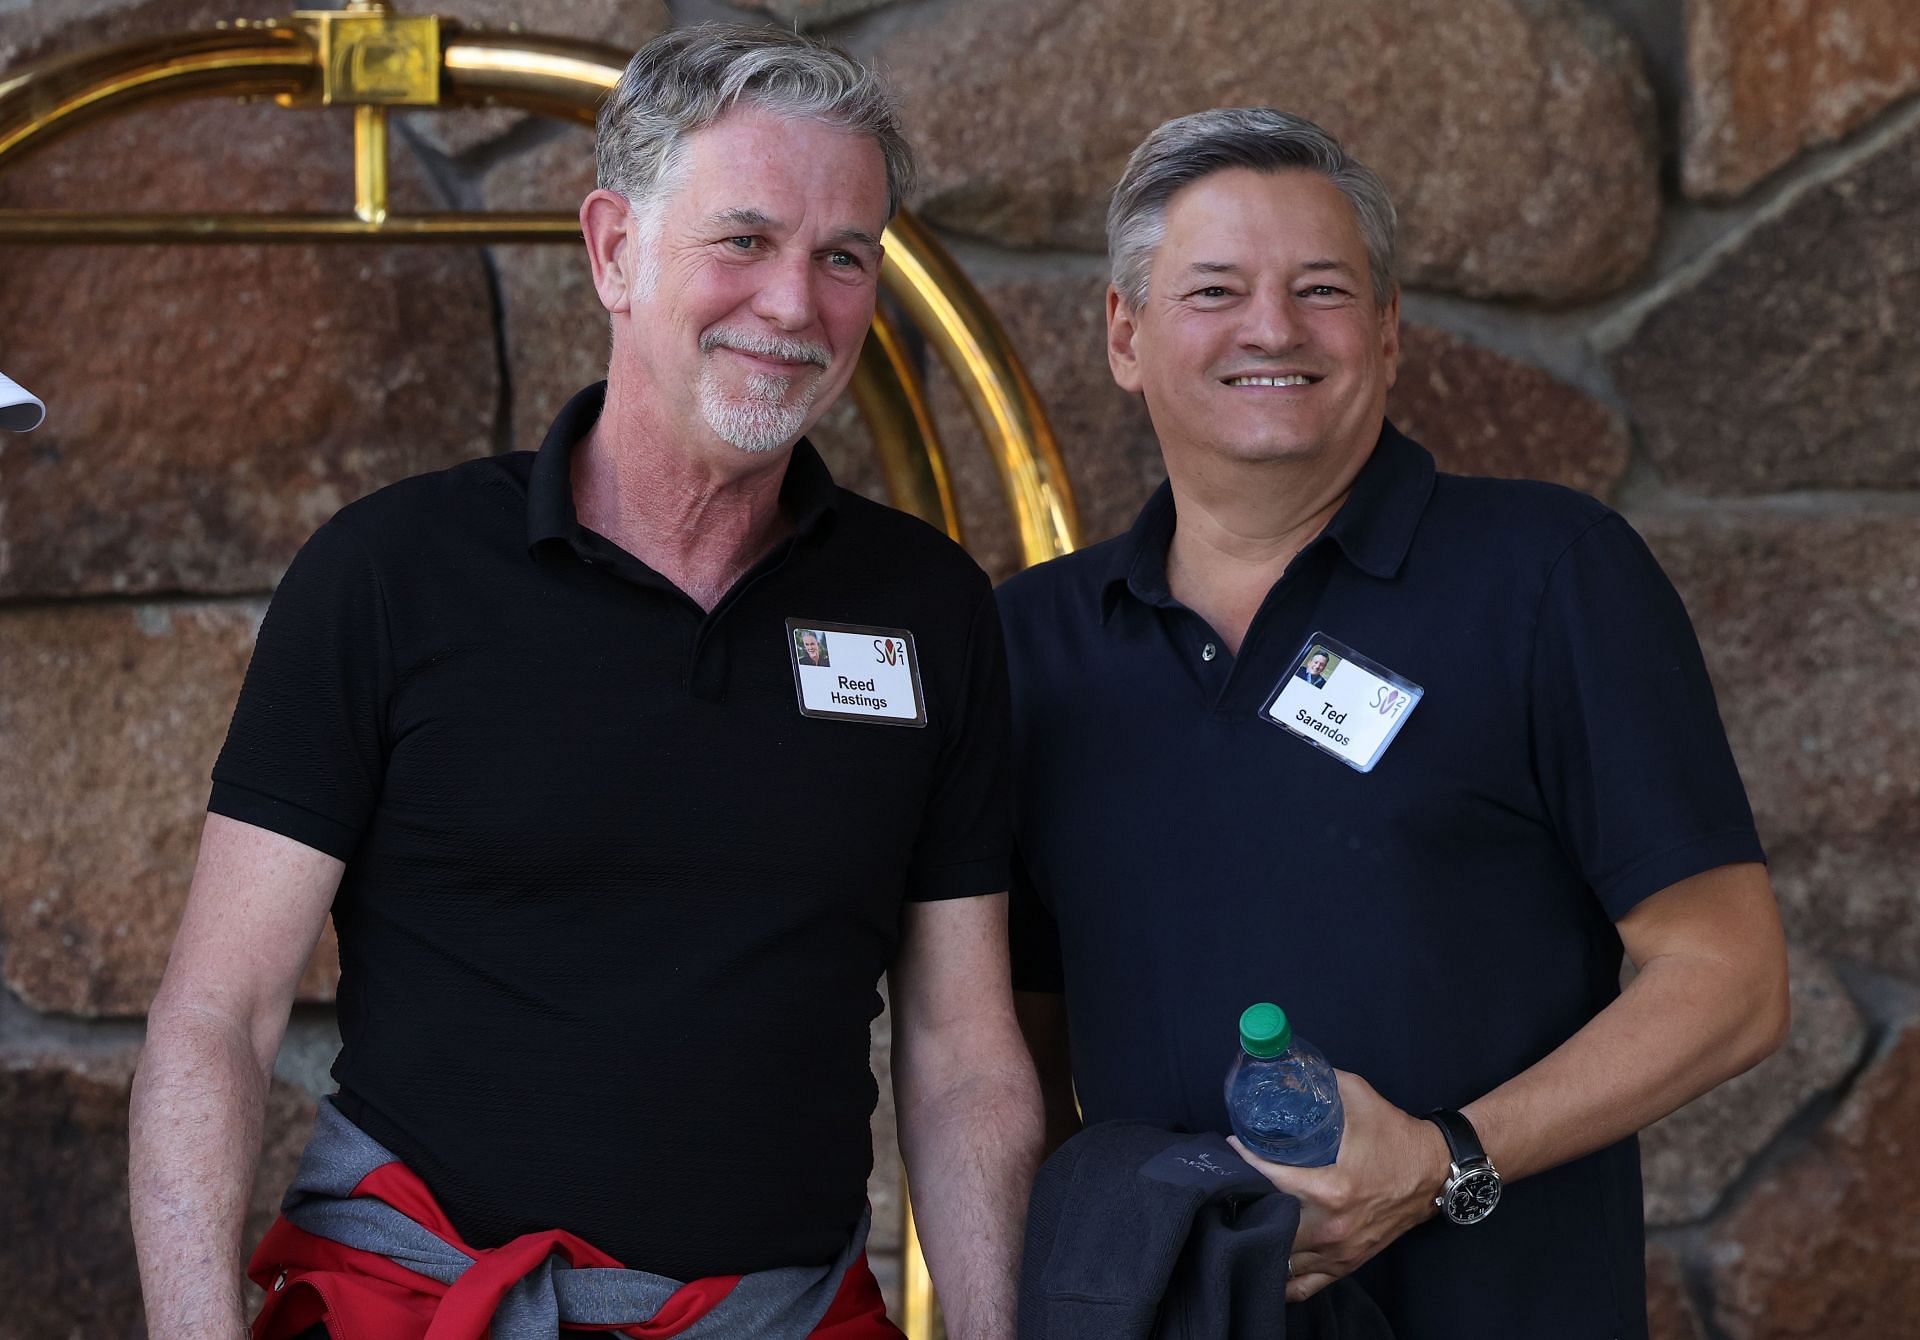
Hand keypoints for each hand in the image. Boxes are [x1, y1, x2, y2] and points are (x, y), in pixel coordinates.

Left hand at [1227, 1070, 1448, 1301]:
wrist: (1435, 1171)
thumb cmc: (1395, 1135)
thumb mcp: (1357, 1096)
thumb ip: (1320, 1080)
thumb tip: (1284, 1068)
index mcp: (1332, 1190)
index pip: (1272, 1179)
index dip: (1245, 1160)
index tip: (1231, 1145)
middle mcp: (1332, 1228)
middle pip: (1270, 1223)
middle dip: (1247, 1201)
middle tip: (1234, 1180)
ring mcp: (1339, 1252)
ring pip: (1282, 1257)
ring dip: (1260, 1236)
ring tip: (1245, 1213)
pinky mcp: (1347, 1264)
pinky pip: (1305, 1284)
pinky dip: (1282, 1275)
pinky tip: (1265, 1257)